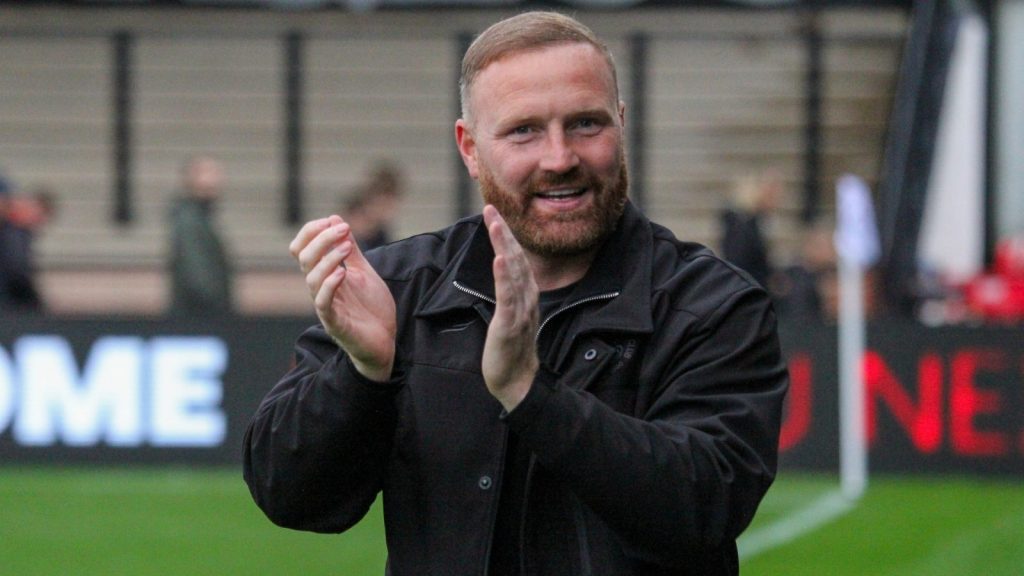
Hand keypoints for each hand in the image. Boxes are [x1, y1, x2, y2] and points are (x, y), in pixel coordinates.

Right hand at [290, 215, 396, 381]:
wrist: (385, 341)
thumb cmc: (370, 308)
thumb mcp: (363, 271)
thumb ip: (350, 249)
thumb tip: (336, 218)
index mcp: (323, 274)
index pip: (302, 248)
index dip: (311, 232)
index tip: (331, 220)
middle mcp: (319, 288)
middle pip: (305, 259)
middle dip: (322, 239)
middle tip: (344, 229)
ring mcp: (325, 305)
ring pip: (311, 278)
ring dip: (328, 258)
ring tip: (347, 247)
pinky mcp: (334, 322)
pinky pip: (323, 303)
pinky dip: (329, 285)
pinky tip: (343, 273)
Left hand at [481, 205, 539, 410]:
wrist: (518, 383)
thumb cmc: (511, 350)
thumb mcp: (510, 314)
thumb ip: (509, 292)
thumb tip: (504, 271)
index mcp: (526, 294)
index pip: (515, 257)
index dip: (505, 235)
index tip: (493, 212)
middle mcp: (527, 297)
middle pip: (515, 258)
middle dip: (503, 232)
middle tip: (490, 208)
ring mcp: (520, 310)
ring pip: (513, 272)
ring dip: (504, 246)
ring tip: (495, 224)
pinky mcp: (510, 324)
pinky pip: (508, 297)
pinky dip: (504, 277)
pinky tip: (499, 259)